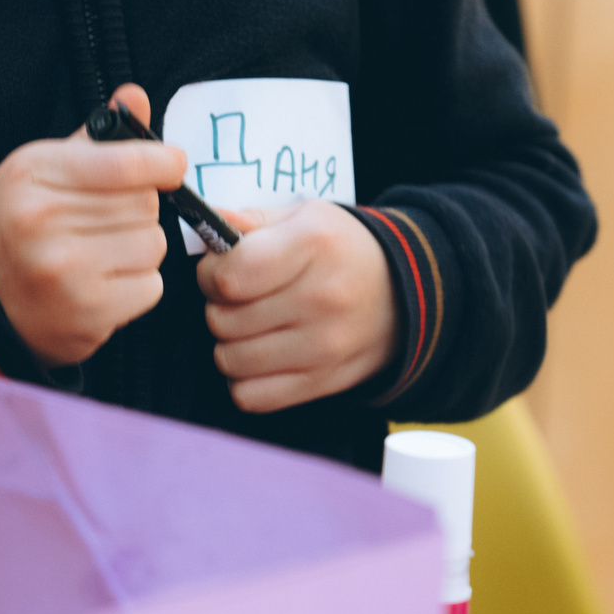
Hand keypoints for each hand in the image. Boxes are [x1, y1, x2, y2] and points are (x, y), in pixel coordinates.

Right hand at [0, 85, 183, 366]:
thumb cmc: (20, 223)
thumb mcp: (42, 168)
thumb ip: (93, 138)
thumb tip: (135, 95)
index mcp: (31, 175)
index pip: (122, 162)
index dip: (161, 161)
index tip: (173, 163)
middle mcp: (42, 222)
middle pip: (145, 203)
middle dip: (140, 207)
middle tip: (110, 217)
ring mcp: (64, 272)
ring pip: (154, 244)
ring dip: (141, 246)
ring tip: (106, 250)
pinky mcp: (86, 314)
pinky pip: (151, 286)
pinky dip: (138, 284)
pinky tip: (106, 281)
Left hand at [197, 201, 395, 411]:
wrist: (404, 294)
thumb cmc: (340, 251)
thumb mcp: (305, 217)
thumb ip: (251, 221)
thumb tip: (210, 222)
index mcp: (313, 245)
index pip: (228, 276)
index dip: (210, 273)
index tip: (219, 270)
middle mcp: (321, 298)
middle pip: (222, 320)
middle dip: (218, 307)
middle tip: (239, 298)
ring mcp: (324, 346)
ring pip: (229, 360)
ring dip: (229, 344)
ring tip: (251, 325)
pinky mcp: (322, 382)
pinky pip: (250, 396)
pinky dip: (245, 379)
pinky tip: (261, 356)